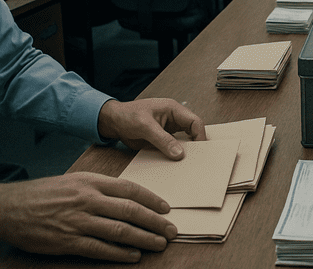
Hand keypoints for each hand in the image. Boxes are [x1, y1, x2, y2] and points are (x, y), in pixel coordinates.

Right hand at [0, 172, 175, 261]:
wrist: (11, 207)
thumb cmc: (46, 193)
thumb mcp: (76, 181)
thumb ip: (101, 188)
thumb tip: (129, 199)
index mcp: (92, 182)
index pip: (131, 189)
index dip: (152, 200)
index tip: (166, 208)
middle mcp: (88, 199)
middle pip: (131, 210)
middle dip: (155, 222)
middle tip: (171, 230)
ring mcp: (78, 220)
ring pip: (120, 230)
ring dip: (143, 238)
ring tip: (159, 244)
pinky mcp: (68, 240)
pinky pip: (100, 248)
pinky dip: (119, 254)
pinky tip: (133, 256)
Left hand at [98, 98, 205, 160]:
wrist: (112, 121)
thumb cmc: (127, 115)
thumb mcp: (145, 126)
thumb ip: (163, 139)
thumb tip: (179, 153)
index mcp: (174, 110)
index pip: (195, 122)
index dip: (200, 135)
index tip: (199, 150)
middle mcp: (174, 119)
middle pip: (193, 131)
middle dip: (195, 145)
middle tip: (195, 159)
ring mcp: (169, 129)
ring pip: (184, 141)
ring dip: (185, 151)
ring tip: (185, 163)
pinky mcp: (162, 139)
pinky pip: (173, 147)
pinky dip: (174, 155)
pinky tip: (173, 163)